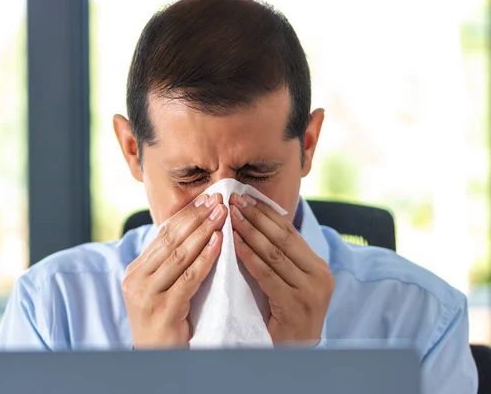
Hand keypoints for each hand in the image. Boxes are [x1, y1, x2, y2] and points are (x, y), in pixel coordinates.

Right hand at [123, 193, 226, 347]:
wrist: (157, 358)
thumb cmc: (165, 321)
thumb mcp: (160, 288)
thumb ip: (169, 263)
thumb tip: (191, 230)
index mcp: (135, 270)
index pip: (162, 235)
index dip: (186, 215)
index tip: (206, 198)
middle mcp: (136, 279)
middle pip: (169, 240)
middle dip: (195, 217)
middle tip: (217, 199)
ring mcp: (146, 295)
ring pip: (178, 255)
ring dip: (202, 232)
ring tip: (221, 215)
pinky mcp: (163, 310)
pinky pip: (188, 278)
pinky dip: (205, 258)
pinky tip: (219, 243)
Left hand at [229, 194, 333, 344]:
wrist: (293, 354)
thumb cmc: (284, 317)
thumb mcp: (288, 283)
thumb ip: (279, 259)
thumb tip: (254, 223)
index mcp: (319, 266)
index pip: (290, 232)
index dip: (266, 212)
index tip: (245, 196)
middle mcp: (320, 275)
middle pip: (283, 238)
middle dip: (256, 216)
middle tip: (234, 199)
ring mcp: (311, 291)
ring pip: (274, 253)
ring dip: (249, 231)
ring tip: (230, 215)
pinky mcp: (297, 305)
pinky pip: (267, 274)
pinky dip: (249, 256)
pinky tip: (233, 243)